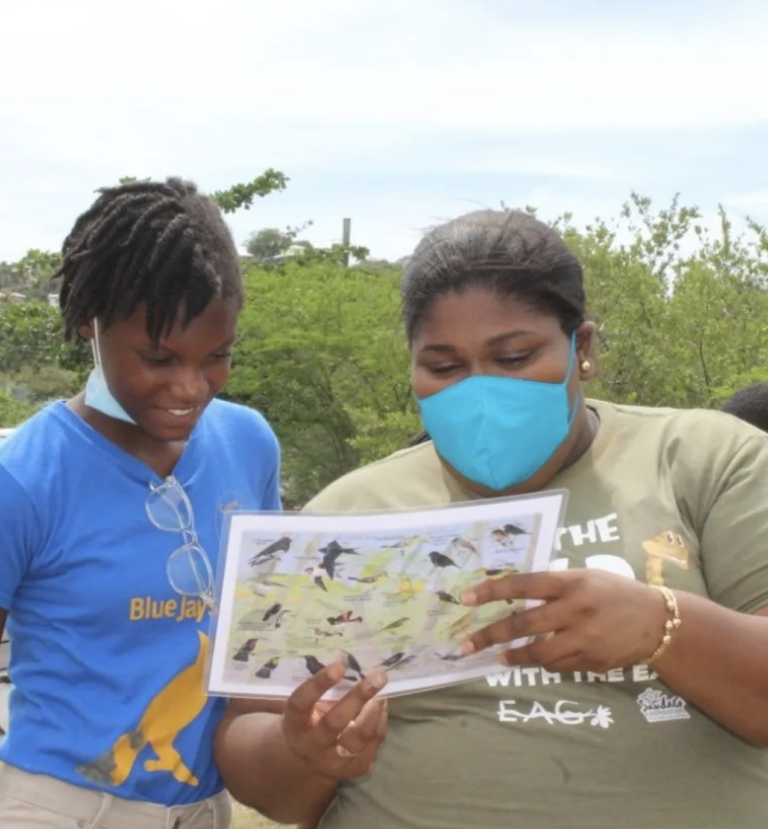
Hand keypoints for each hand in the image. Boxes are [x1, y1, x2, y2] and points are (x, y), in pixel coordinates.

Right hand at [282, 662, 388, 779]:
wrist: (309, 760)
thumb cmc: (309, 719)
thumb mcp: (307, 706)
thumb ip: (322, 688)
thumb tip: (348, 657)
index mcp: (294, 724)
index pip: (301, 703)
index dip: (319, 684)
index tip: (339, 666)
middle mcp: (311, 746)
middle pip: (334, 723)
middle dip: (358, 698)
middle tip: (378, 677)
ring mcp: (333, 761)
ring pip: (358, 737)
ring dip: (374, 711)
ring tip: (382, 691)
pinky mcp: (354, 769)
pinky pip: (373, 744)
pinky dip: (380, 722)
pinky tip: (381, 706)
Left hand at [460, 569, 667, 672]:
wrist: (658, 621)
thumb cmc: (615, 591)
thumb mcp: (585, 577)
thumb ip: (553, 585)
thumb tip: (514, 594)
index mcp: (571, 583)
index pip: (523, 585)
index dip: (492, 591)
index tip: (466, 598)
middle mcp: (575, 610)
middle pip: (523, 624)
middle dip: (490, 635)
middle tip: (466, 643)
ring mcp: (584, 639)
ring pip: (537, 653)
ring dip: (513, 657)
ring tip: (497, 657)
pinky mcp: (592, 661)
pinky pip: (558, 665)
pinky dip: (543, 662)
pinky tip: (535, 659)